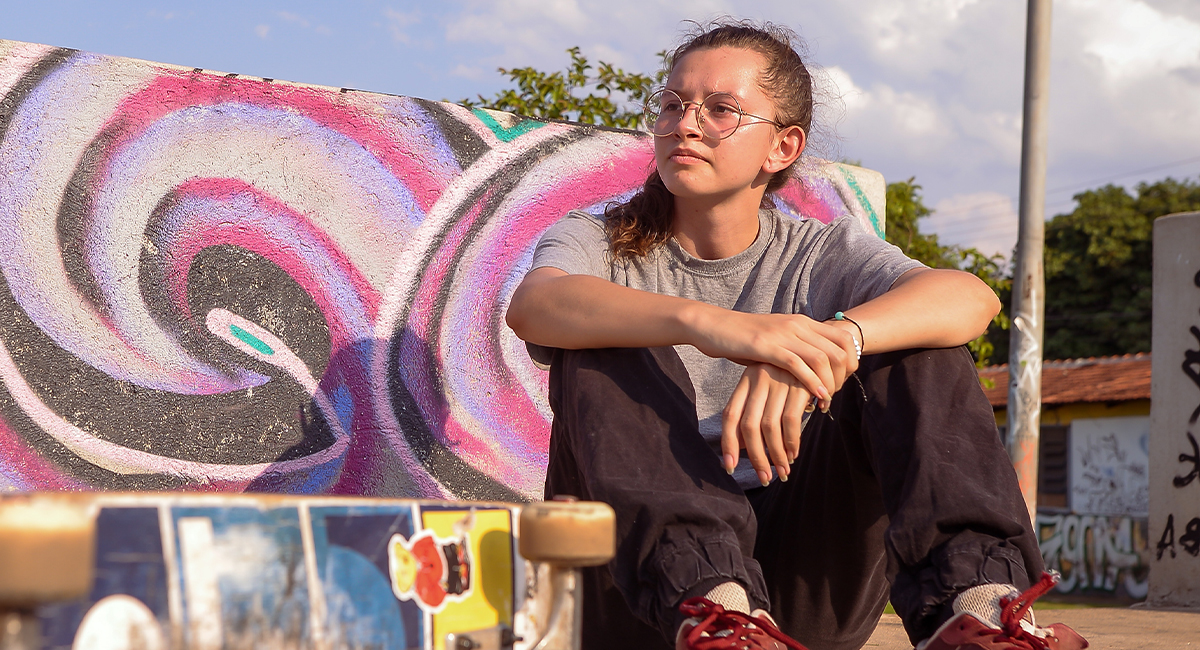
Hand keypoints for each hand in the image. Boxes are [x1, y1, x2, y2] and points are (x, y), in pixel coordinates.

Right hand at [688, 309, 858, 407]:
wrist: (712, 326)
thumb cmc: (742, 338)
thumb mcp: (775, 339)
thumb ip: (794, 348)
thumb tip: (812, 368)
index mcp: (802, 322)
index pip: (843, 338)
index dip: (851, 362)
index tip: (843, 382)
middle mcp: (797, 325)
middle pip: (839, 350)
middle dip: (843, 377)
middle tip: (835, 396)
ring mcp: (782, 334)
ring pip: (822, 358)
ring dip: (829, 383)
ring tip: (826, 402)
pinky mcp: (767, 346)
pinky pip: (798, 364)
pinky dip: (811, 382)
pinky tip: (816, 397)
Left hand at [720, 362, 812, 485]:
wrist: (820, 349)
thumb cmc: (789, 378)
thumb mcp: (767, 390)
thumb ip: (752, 414)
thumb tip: (740, 448)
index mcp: (746, 380)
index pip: (729, 415)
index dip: (728, 443)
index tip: (730, 467)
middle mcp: (758, 378)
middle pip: (748, 425)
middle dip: (755, 456)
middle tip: (764, 477)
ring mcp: (778, 380)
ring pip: (769, 426)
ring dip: (776, 454)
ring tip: (782, 471)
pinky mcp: (799, 384)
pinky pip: (790, 420)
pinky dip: (791, 441)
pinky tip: (793, 454)